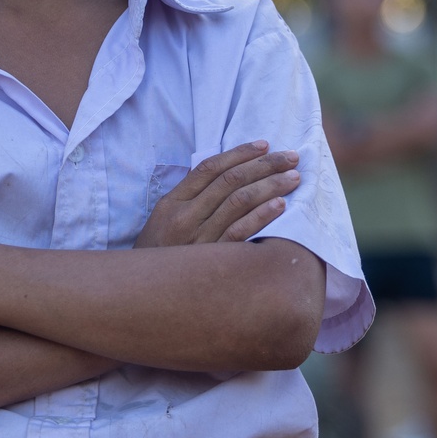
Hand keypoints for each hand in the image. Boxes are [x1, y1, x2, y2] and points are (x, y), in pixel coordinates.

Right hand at [134, 141, 299, 247]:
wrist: (143, 292)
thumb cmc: (158, 254)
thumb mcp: (163, 220)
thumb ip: (190, 199)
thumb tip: (226, 176)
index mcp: (172, 202)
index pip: (210, 168)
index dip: (240, 153)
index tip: (265, 145)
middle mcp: (185, 216)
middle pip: (230, 181)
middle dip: (264, 165)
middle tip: (291, 157)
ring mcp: (198, 239)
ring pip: (238, 202)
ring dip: (270, 186)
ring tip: (293, 177)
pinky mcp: (211, 260)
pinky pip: (240, 233)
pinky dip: (261, 216)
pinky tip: (280, 205)